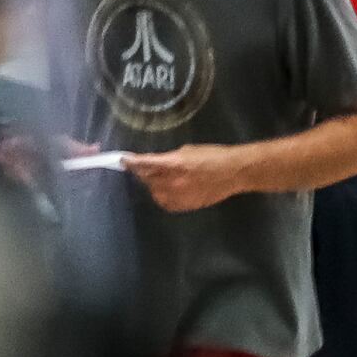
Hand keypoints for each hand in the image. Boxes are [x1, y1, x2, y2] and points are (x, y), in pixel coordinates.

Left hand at [122, 145, 244, 212]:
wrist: (234, 172)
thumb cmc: (213, 156)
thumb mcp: (189, 151)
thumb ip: (171, 158)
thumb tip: (159, 164)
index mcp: (174, 164)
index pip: (145, 164)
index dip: (132, 162)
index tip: (123, 160)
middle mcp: (173, 182)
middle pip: (147, 179)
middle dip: (143, 172)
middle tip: (144, 167)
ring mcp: (178, 196)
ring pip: (154, 192)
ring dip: (153, 184)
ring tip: (160, 179)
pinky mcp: (184, 205)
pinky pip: (165, 202)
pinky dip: (162, 196)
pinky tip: (168, 190)